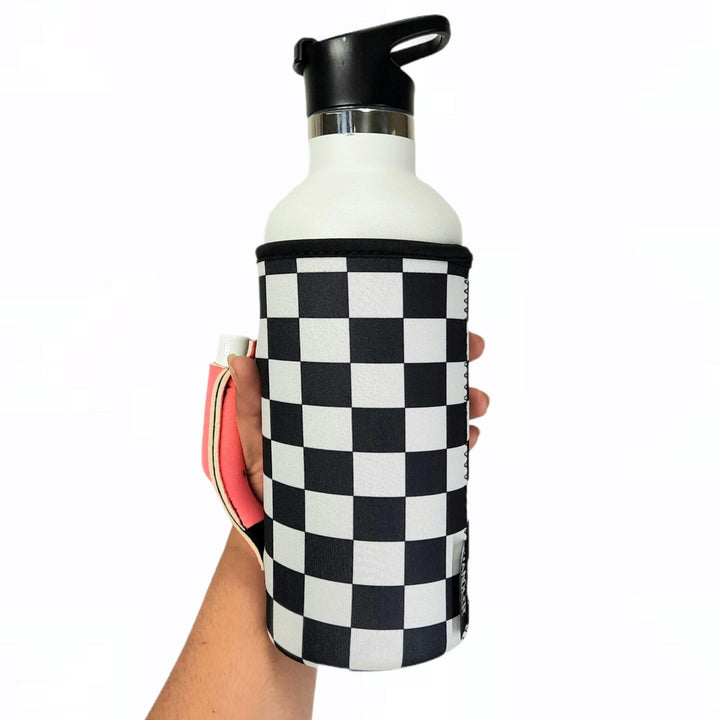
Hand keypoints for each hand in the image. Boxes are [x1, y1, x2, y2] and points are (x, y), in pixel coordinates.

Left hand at [228, 332, 489, 502]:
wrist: (277, 537)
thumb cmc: (264, 483)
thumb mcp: (258, 441)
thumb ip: (254, 404)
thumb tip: (239, 356)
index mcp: (337, 398)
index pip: (377, 358)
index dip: (411, 335)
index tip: (441, 321)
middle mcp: (363, 416)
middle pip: (413, 381)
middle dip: (450, 362)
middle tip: (474, 350)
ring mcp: (380, 446)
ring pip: (430, 416)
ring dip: (460, 405)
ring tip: (477, 406)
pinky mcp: (390, 476)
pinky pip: (430, 456)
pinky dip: (453, 446)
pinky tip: (469, 441)